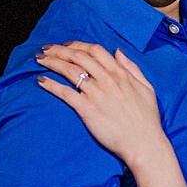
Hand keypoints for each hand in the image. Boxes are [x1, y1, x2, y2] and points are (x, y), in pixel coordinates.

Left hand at [37, 42, 164, 168]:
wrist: (143, 142)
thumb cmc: (147, 117)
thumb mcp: (146, 86)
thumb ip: (131, 67)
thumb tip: (118, 51)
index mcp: (120, 72)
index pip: (95, 50)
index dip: (78, 45)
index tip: (66, 45)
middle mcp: (106, 79)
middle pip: (78, 56)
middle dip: (60, 50)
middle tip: (46, 49)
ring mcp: (96, 93)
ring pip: (70, 70)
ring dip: (52, 62)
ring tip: (40, 60)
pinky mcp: (87, 109)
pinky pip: (65, 93)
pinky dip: (51, 85)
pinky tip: (41, 81)